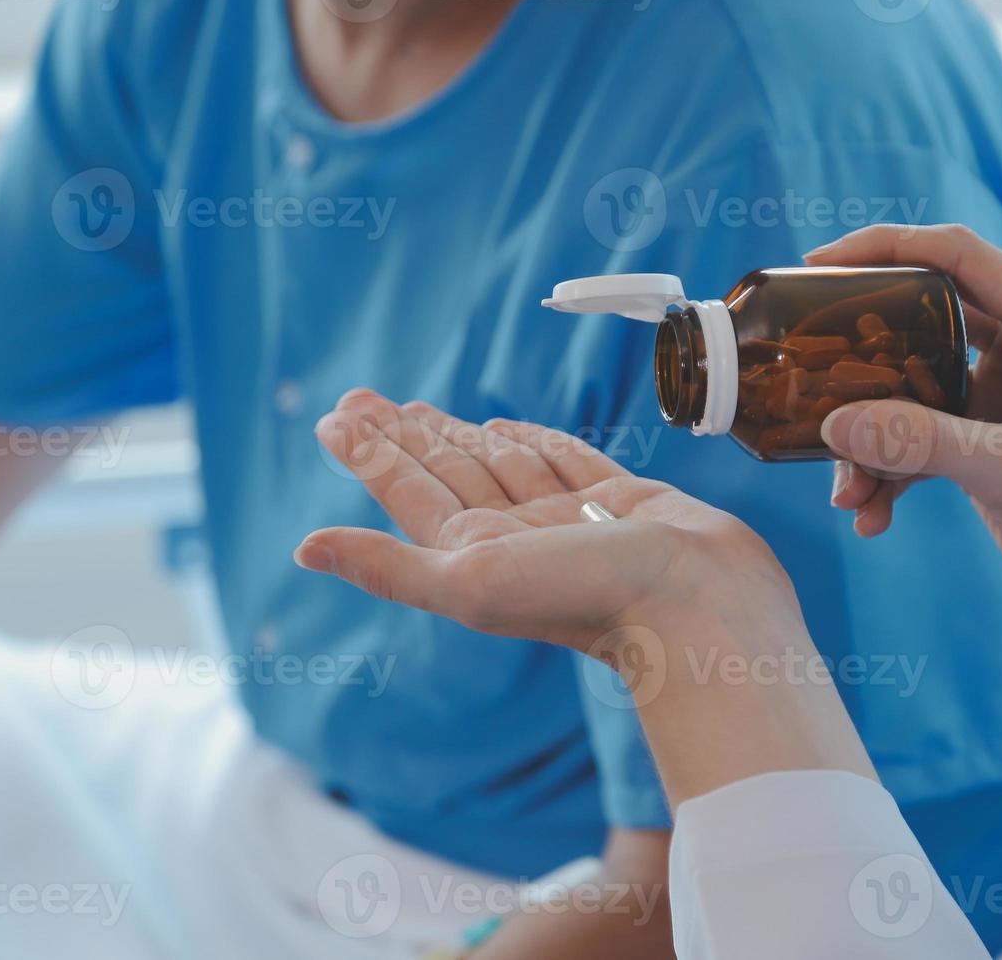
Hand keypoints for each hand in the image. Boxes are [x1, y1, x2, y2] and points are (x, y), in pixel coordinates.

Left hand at [296, 389, 796, 654]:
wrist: (699, 605)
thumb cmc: (588, 599)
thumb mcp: (471, 583)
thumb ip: (390, 565)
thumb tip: (302, 549)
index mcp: (477, 556)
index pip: (409, 492)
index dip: (370, 455)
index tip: (334, 417)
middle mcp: (519, 537)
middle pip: (447, 474)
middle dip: (403, 436)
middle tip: (361, 397)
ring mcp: (572, 519)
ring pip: (502, 465)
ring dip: (458, 435)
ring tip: (419, 410)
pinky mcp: (625, 502)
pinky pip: (569, 462)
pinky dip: (535, 442)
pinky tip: (506, 429)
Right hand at [808, 225, 1001, 639]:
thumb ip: (923, 442)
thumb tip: (836, 422)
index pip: (956, 255)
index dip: (884, 249)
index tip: (818, 264)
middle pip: (921, 315)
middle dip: (861, 353)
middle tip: (806, 365)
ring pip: (910, 385)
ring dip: (870, 433)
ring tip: (846, 486)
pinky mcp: (986, 437)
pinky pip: (917, 435)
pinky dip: (888, 469)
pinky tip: (872, 514)